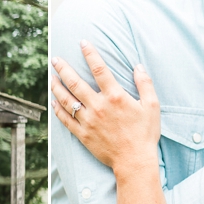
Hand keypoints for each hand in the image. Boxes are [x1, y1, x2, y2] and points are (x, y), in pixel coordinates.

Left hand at [51, 41, 158, 173]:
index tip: (82, 43)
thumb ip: (145, 84)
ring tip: (51, 77)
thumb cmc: (145, 134)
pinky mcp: (83, 134)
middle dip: (64, 68)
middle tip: (55, 59)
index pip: (99, 69)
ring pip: (67, 100)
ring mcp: (88, 121)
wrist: (134, 161)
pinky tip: (53, 101)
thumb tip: (138, 66)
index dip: (90, 54)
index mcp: (115, 97)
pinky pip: (66, 120)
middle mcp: (98, 107)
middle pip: (76, 83)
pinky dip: (58, 109)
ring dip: (57, 87)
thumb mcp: (152, 106)